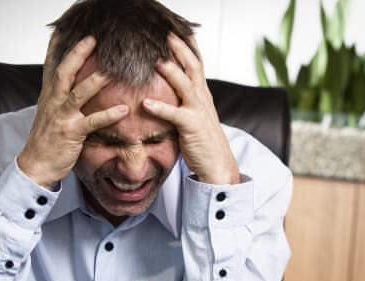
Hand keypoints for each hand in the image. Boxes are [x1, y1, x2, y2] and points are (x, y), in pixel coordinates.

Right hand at [17, 35, 128, 187]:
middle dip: (78, 55)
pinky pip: (92, 122)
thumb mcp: (50, 113)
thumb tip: (72, 83)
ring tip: (113, 71)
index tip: (64, 30)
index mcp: (48, 96)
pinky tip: (124, 109)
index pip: (51, 66)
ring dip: (96, 81)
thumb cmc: (46, 139)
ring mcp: (62, 117)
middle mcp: (53, 103)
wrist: (35, 164)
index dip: (57, 47)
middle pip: (64, 72)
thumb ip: (60, 96)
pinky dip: (108, 115)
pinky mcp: (72, 133)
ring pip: (78, 93)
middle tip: (93, 40)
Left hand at [142, 33, 239, 184]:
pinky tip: (146, 103)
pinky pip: (175, 115)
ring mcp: (198, 111)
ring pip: (186, 85)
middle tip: (167, 35)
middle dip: (180, 50)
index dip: (188, 47)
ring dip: (171, 72)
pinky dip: (160, 108)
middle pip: (193, 67)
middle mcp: (202, 98)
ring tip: (156, 61)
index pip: (196, 64)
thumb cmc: (203, 142)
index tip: (177, 32)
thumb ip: (183, 101)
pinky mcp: (191, 127)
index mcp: (202, 94)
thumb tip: (167, 90)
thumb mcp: (195, 115)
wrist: (218, 164)